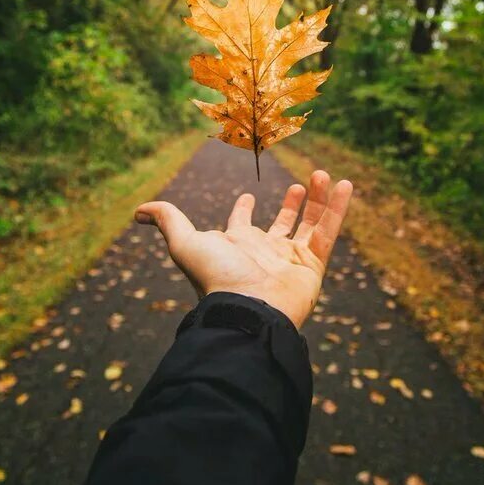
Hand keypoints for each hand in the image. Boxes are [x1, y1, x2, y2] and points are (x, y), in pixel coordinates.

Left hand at [134, 170, 353, 329]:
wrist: (249, 309)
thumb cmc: (216, 277)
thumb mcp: (185, 242)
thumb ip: (168, 220)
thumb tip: (138, 211)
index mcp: (237, 246)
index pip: (242, 225)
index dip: (244, 211)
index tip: (248, 197)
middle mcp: (265, 252)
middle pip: (283, 224)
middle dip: (292, 205)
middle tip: (300, 183)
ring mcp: (291, 260)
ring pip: (310, 225)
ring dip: (318, 200)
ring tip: (324, 175)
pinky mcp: (313, 266)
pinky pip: (328, 232)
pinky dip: (337, 209)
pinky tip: (345, 185)